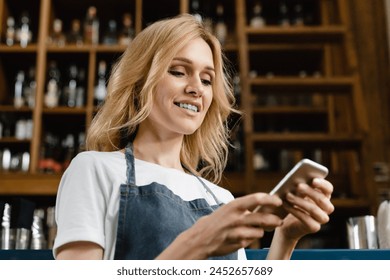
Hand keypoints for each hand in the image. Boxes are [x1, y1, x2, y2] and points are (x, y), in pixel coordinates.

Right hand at [157, 192, 282, 258]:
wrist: (201, 238)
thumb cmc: (217, 221)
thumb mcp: (228, 209)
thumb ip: (245, 208)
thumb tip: (265, 206)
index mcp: (234, 205)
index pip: (257, 199)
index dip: (270, 199)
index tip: (278, 201)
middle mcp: (236, 218)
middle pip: (263, 218)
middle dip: (274, 220)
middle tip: (279, 221)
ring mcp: (237, 231)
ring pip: (260, 232)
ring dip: (260, 231)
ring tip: (254, 230)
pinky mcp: (238, 243)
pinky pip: (251, 241)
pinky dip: (250, 239)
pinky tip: (241, 237)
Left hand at [278, 178, 334, 241]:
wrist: (286, 223)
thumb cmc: (292, 203)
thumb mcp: (295, 193)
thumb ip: (299, 186)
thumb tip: (297, 180)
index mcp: (324, 196)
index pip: (328, 189)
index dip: (322, 184)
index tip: (313, 180)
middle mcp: (326, 208)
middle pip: (322, 199)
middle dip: (310, 192)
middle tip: (298, 186)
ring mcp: (321, 219)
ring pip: (314, 209)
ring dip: (300, 201)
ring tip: (288, 195)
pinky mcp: (314, 227)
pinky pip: (306, 219)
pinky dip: (294, 211)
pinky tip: (285, 204)